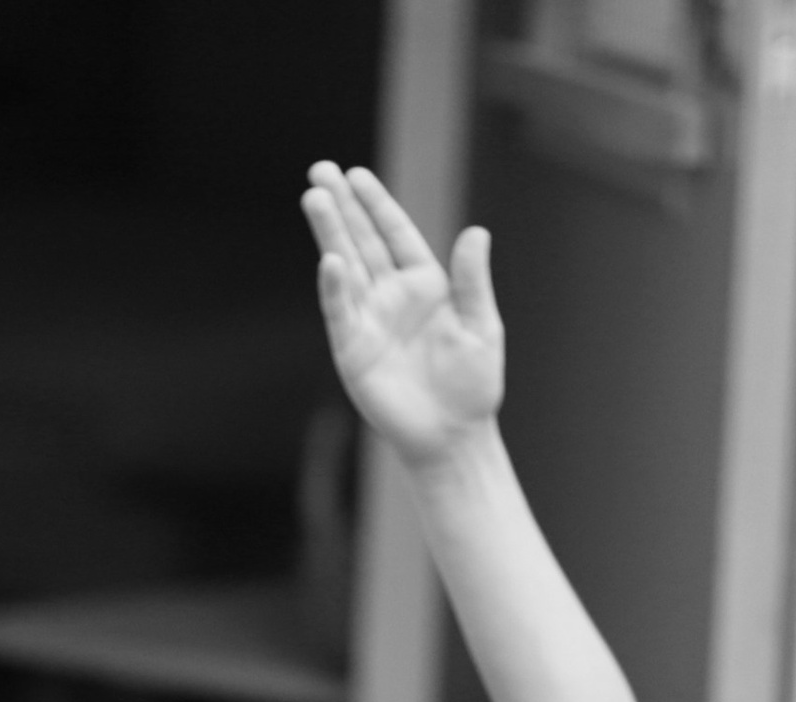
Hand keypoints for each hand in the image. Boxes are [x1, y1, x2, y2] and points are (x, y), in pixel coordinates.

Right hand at [301, 161, 502, 466]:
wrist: (452, 436)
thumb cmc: (472, 385)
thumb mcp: (481, 326)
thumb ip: (471, 281)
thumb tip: (475, 233)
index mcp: (425, 285)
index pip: (395, 234)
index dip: (376, 204)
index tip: (356, 175)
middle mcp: (392, 298)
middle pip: (362, 242)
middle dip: (342, 207)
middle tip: (319, 170)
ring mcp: (369, 323)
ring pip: (346, 268)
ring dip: (330, 234)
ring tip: (313, 198)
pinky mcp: (353, 352)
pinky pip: (342, 313)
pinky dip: (335, 288)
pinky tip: (330, 259)